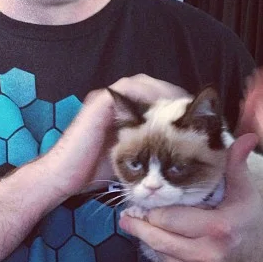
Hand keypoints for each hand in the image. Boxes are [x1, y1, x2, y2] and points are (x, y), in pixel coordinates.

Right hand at [39, 74, 187, 197]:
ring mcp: (106, 98)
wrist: (64, 175)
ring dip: (166, 95)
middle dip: (176, 100)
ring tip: (183, 110)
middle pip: (154, 89)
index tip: (198, 122)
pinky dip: (150, 95)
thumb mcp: (129, 159)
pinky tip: (165, 111)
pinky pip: (131, 89)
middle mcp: (115, 100)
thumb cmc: (93, 172)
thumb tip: (176, 158)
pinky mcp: (101, 100)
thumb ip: (146, 148)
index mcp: (122, 111)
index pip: (157, 100)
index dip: (178, 109)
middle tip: (196, 113)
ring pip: (145, 85)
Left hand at [118, 134, 262, 261]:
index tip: (137, 203)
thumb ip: (236, 167)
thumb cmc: (252, 226)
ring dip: (148, 240)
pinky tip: (159, 242)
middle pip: (157, 238)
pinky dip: (161, 254)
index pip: (169, 219)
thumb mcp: (246, 195)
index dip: (151, 211)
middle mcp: (206, 254)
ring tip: (135, 226)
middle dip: (140, 226)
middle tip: (126, 216)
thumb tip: (242, 138)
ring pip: (159, 253)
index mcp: (217, 228)